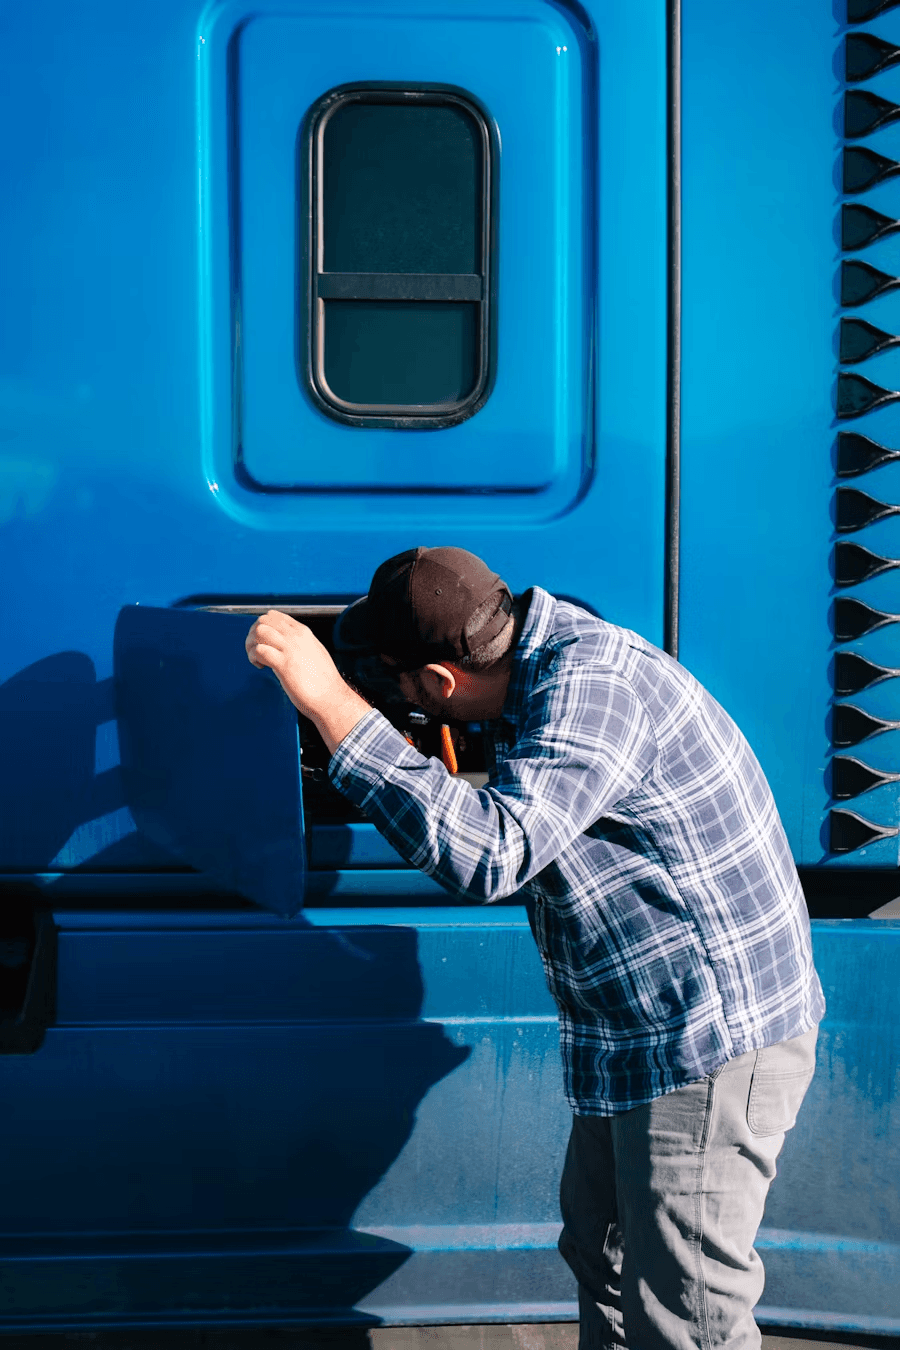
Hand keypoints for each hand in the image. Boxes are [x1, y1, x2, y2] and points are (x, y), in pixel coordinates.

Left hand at [245, 611, 370, 751]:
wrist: (331, 697)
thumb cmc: (323, 681)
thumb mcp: (314, 652)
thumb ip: (299, 645)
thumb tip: (284, 646)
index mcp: (303, 632)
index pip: (274, 616)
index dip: (262, 627)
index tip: (262, 641)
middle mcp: (296, 637)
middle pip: (263, 621)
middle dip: (253, 634)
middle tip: (255, 650)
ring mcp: (290, 649)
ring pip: (259, 632)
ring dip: (251, 645)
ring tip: (256, 658)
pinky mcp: (284, 664)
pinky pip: (260, 651)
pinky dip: (253, 657)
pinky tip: (259, 666)